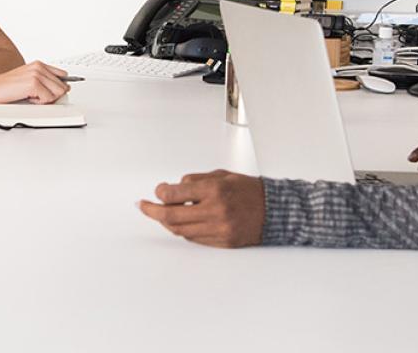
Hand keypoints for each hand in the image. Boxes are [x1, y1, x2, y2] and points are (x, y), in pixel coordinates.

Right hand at [0, 61, 69, 103]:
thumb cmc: (6, 87)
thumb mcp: (27, 79)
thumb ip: (44, 81)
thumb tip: (63, 89)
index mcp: (39, 64)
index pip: (63, 75)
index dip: (60, 87)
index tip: (55, 93)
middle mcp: (39, 67)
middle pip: (63, 86)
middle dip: (52, 95)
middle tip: (37, 97)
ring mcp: (37, 74)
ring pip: (58, 93)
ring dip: (46, 99)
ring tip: (31, 96)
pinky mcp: (34, 84)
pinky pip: (48, 99)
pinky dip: (39, 103)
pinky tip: (27, 98)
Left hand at [138, 170, 263, 247]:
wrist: (275, 210)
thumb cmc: (249, 190)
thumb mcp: (221, 175)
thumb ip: (195, 181)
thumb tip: (171, 190)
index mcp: (215, 190)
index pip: (175, 193)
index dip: (160, 192)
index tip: (157, 191)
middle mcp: (215, 211)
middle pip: (171, 216)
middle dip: (152, 211)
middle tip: (143, 206)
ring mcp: (219, 229)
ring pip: (180, 230)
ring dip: (167, 222)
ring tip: (161, 213)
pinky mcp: (222, 242)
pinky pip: (194, 238)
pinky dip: (184, 230)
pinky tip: (181, 222)